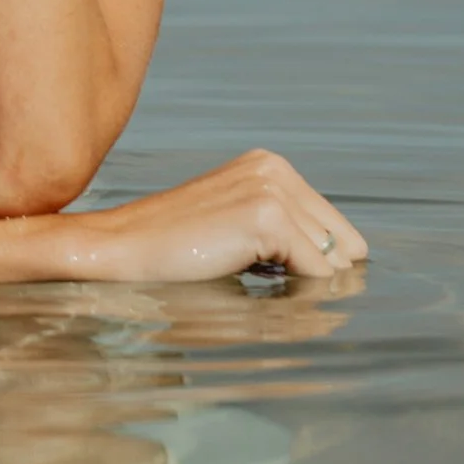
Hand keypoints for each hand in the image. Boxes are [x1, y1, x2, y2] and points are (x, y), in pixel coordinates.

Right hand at [84, 150, 366, 285]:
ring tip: (250, 283)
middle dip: (316, 277)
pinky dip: (295, 296)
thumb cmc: (171, 251)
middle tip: (265, 289)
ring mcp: (273, 189)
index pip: (336, 229)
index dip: (317, 266)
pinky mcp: (267, 217)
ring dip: (303, 287)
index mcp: (270, 167)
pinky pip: (316, 275)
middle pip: (345, 246)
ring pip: (333, 262)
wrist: (117, 250)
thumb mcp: (236, 231)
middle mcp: (276, 170)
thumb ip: (287, 237)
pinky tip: (250, 285)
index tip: (282, 284)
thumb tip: (346, 270)